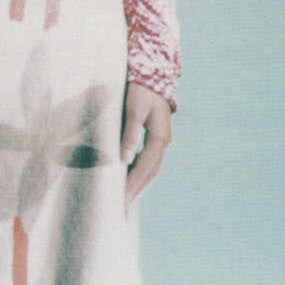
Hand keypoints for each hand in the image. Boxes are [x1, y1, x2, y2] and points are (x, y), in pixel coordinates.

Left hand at [121, 81, 171, 210]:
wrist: (153, 74)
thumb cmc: (140, 90)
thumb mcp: (134, 110)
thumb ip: (130, 134)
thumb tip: (125, 160)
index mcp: (160, 138)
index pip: (144, 168)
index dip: (132, 185)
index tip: (121, 201)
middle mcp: (164, 142)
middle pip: (150, 173)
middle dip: (136, 191)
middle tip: (123, 211)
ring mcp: (162, 141)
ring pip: (152, 169)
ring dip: (140, 185)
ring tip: (127, 202)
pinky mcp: (157, 138)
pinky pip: (149, 161)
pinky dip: (141, 174)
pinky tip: (131, 180)